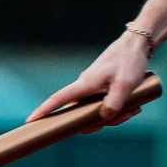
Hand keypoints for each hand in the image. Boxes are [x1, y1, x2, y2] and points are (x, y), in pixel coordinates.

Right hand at [32, 28, 154, 124]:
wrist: (137, 45)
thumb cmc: (129, 62)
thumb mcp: (125, 84)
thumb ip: (114, 102)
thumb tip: (103, 118)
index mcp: (85, 84)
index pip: (58, 99)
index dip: (44, 111)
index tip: (30, 121)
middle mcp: (85, 87)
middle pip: (82, 114)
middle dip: (101, 122)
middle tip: (126, 115)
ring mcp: (93, 88)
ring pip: (96, 111)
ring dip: (116, 115)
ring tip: (135, 108)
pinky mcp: (102, 88)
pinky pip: (105, 105)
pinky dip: (119, 109)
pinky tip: (135, 106)